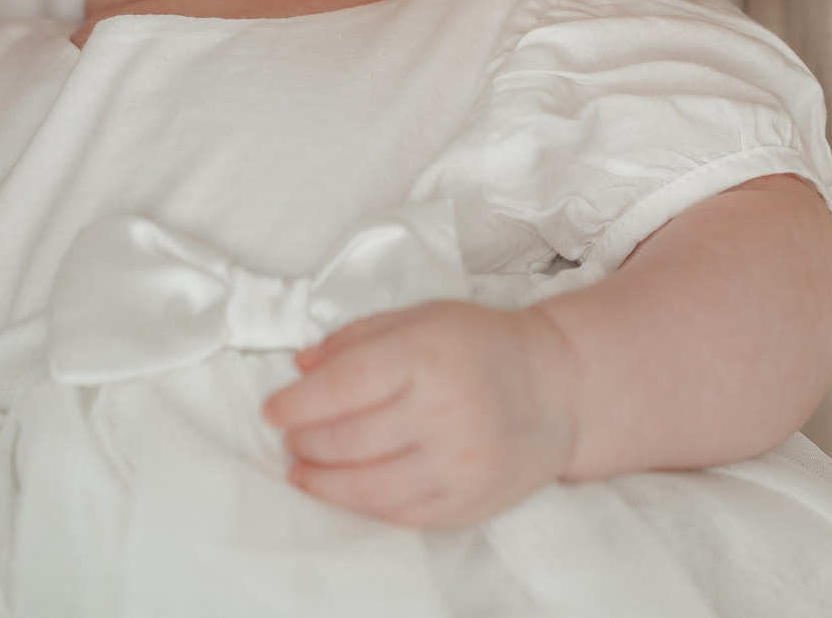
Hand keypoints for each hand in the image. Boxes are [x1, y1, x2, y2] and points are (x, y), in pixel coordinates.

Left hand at [262, 300, 579, 527]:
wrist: (559, 388)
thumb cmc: (484, 346)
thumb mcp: (423, 318)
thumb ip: (358, 338)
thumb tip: (302, 366)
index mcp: (427, 355)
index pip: (342, 386)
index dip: (296, 403)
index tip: (273, 409)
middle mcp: (444, 410)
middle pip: (346, 439)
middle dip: (304, 439)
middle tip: (289, 434)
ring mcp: (457, 463)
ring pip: (364, 486)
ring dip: (321, 479)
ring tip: (302, 466)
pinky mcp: (466, 501)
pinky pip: (395, 512)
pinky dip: (358, 503)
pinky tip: (341, 488)